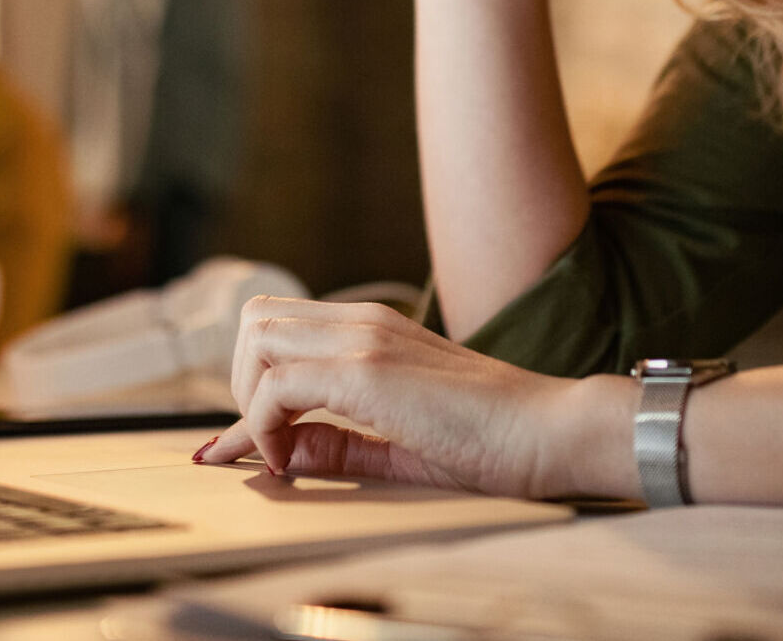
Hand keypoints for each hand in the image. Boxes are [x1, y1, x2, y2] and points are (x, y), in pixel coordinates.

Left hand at [194, 295, 612, 499]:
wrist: (552, 431)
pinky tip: (291, 461)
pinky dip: (265, 427)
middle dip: (242, 383)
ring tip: (282, 447)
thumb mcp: (401, 445)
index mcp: (375, 329)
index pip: (280, 331)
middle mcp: (363, 322)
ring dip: (249, 397)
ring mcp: (363, 340)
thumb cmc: (496, 439)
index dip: (244, 388)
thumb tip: (283, 451)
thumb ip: (341, 444)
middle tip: (274, 438)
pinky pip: (276, 387)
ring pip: (255, 339)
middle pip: (255, 321)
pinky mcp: (366, 370)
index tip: (231, 446)